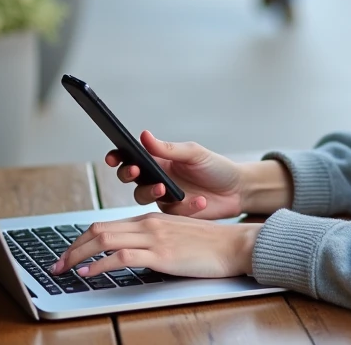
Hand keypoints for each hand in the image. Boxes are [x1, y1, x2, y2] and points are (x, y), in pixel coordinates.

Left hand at [51, 213, 261, 278]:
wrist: (234, 245)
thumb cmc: (208, 245)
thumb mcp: (174, 239)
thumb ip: (151, 243)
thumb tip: (130, 258)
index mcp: (149, 220)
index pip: (105, 226)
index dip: (80, 240)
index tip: (68, 255)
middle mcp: (147, 224)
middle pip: (98, 230)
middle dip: (72, 248)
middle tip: (56, 265)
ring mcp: (154, 237)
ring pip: (104, 239)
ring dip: (78, 255)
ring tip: (64, 269)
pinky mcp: (162, 254)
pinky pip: (122, 256)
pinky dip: (100, 264)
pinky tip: (89, 272)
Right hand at [106, 131, 245, 218]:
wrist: (238, 191)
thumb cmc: (215, 167)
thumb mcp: (194, 154)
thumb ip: (168, 148)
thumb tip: (144, 135)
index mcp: (159, 161)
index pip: (131, 158)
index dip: (118, 158)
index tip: (113, 157)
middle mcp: (157, 179)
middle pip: (130, 179)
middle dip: (128, 175)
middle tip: (137, 171)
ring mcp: (164, 198)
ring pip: (143, 197)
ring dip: (151, 191)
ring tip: (165, 187)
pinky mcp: (174, 215)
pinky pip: (170, 211)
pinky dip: (185, 206)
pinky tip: (200, 201)